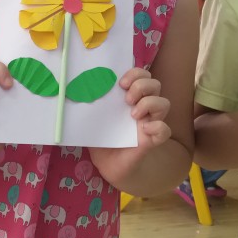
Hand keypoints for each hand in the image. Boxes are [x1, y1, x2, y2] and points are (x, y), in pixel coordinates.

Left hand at [89, 68, 171, 184]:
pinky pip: (165, 130)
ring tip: (132, 114)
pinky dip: (158, 127)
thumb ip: (87, 105)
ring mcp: (150, 122)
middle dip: (142, 85)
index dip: (135, 73)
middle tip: (126, 98)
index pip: (142, 75)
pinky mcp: (152, 140)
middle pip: (155, 84)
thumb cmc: (101, 138)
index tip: (120, 83)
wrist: (108, 165)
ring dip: (149, 103)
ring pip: (164, 103)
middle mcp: (143, 107)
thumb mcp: (92, 118)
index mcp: (130, 98)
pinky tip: (144, 130)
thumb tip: (72, 92)